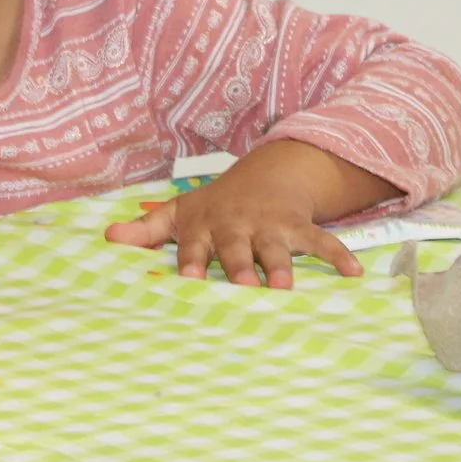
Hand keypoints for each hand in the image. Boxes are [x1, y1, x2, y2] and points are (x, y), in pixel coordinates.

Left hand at [105, 139, 395, 288]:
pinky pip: (322, 241)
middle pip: (238, 247)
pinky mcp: (301, 226)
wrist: (265, 176)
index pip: (196, 246)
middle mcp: (239, 225)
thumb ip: (147, 230)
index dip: (193, 260)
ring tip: (285, 286)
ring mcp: (272, 225)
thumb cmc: (215, 206)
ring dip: (282, 264)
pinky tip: (354, 274)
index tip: (190, 279)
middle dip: (240, 265)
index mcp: (206, 226)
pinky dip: (339, 256)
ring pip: (278, 246)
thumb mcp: (180, 213)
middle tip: (243, 285)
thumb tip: (107, 238)